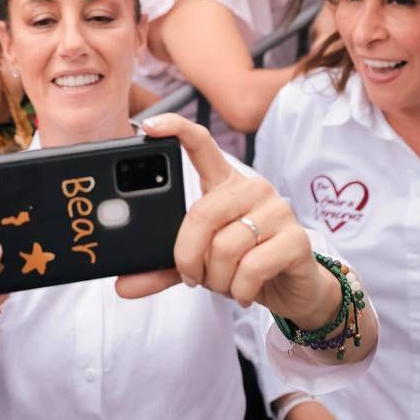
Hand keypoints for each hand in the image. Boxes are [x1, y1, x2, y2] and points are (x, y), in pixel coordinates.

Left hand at [116, 114, 341, 327]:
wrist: (294, 290)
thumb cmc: (244, 266)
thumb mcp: (201, 263)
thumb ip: (165, 269)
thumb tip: (124, 286)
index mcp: (225, 185)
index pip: (201, 144)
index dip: (176, 129)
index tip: (149, 126)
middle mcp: (253, 188)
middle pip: (202, 212)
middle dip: (189, 256)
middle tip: (194, 277)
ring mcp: (277, 211)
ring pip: (225, 246)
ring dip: (217, 279)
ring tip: (225, 284)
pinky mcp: (296, 240)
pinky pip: (251, 267)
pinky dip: (240, 289)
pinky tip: (245, 292)